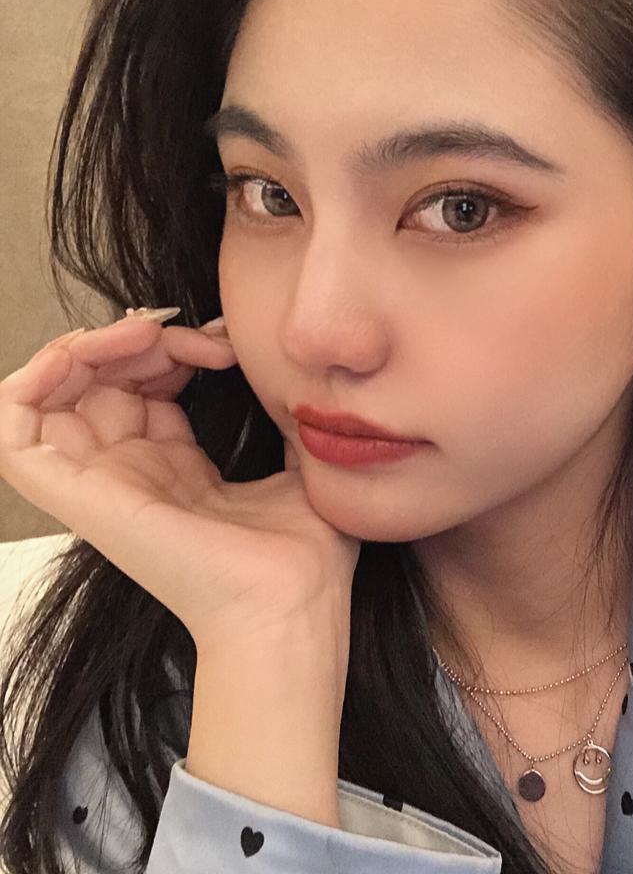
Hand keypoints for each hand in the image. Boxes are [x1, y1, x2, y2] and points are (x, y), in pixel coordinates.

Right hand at [0, 311, 361, 654]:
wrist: (293, 601)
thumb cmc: (303, 553)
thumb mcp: (298, 464)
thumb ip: (281, 415)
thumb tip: (286, 373)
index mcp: (175, 467)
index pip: (145, 386)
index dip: (173, 347)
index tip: (225, 341)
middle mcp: (133, 472)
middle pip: (100, 381)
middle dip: (136, 338)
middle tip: (183, 333)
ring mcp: (103, 484)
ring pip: (51, 395)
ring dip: (87, 348)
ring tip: (143, 334)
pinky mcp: (80, 497)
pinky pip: (14, 435)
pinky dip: (30, 383)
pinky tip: (79, 356)